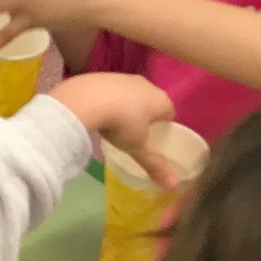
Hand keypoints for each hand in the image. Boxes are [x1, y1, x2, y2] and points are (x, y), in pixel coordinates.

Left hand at [48, 74, 180, 187]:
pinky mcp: (102, 75)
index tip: (154, 139)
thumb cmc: (121, 124)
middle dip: (145, 116)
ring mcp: (122, 77)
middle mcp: (145, 83)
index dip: (164, 127)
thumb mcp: (138, 147)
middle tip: (134, 134)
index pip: (169, 112)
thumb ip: (156, 165)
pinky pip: (111, 89)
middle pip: (150, 101)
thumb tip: (174, 186)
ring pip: (131, 93)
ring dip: (126, 106)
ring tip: (115, 124)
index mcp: (160, 99)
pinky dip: (108, 99)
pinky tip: (98, 112)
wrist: (86, 99)